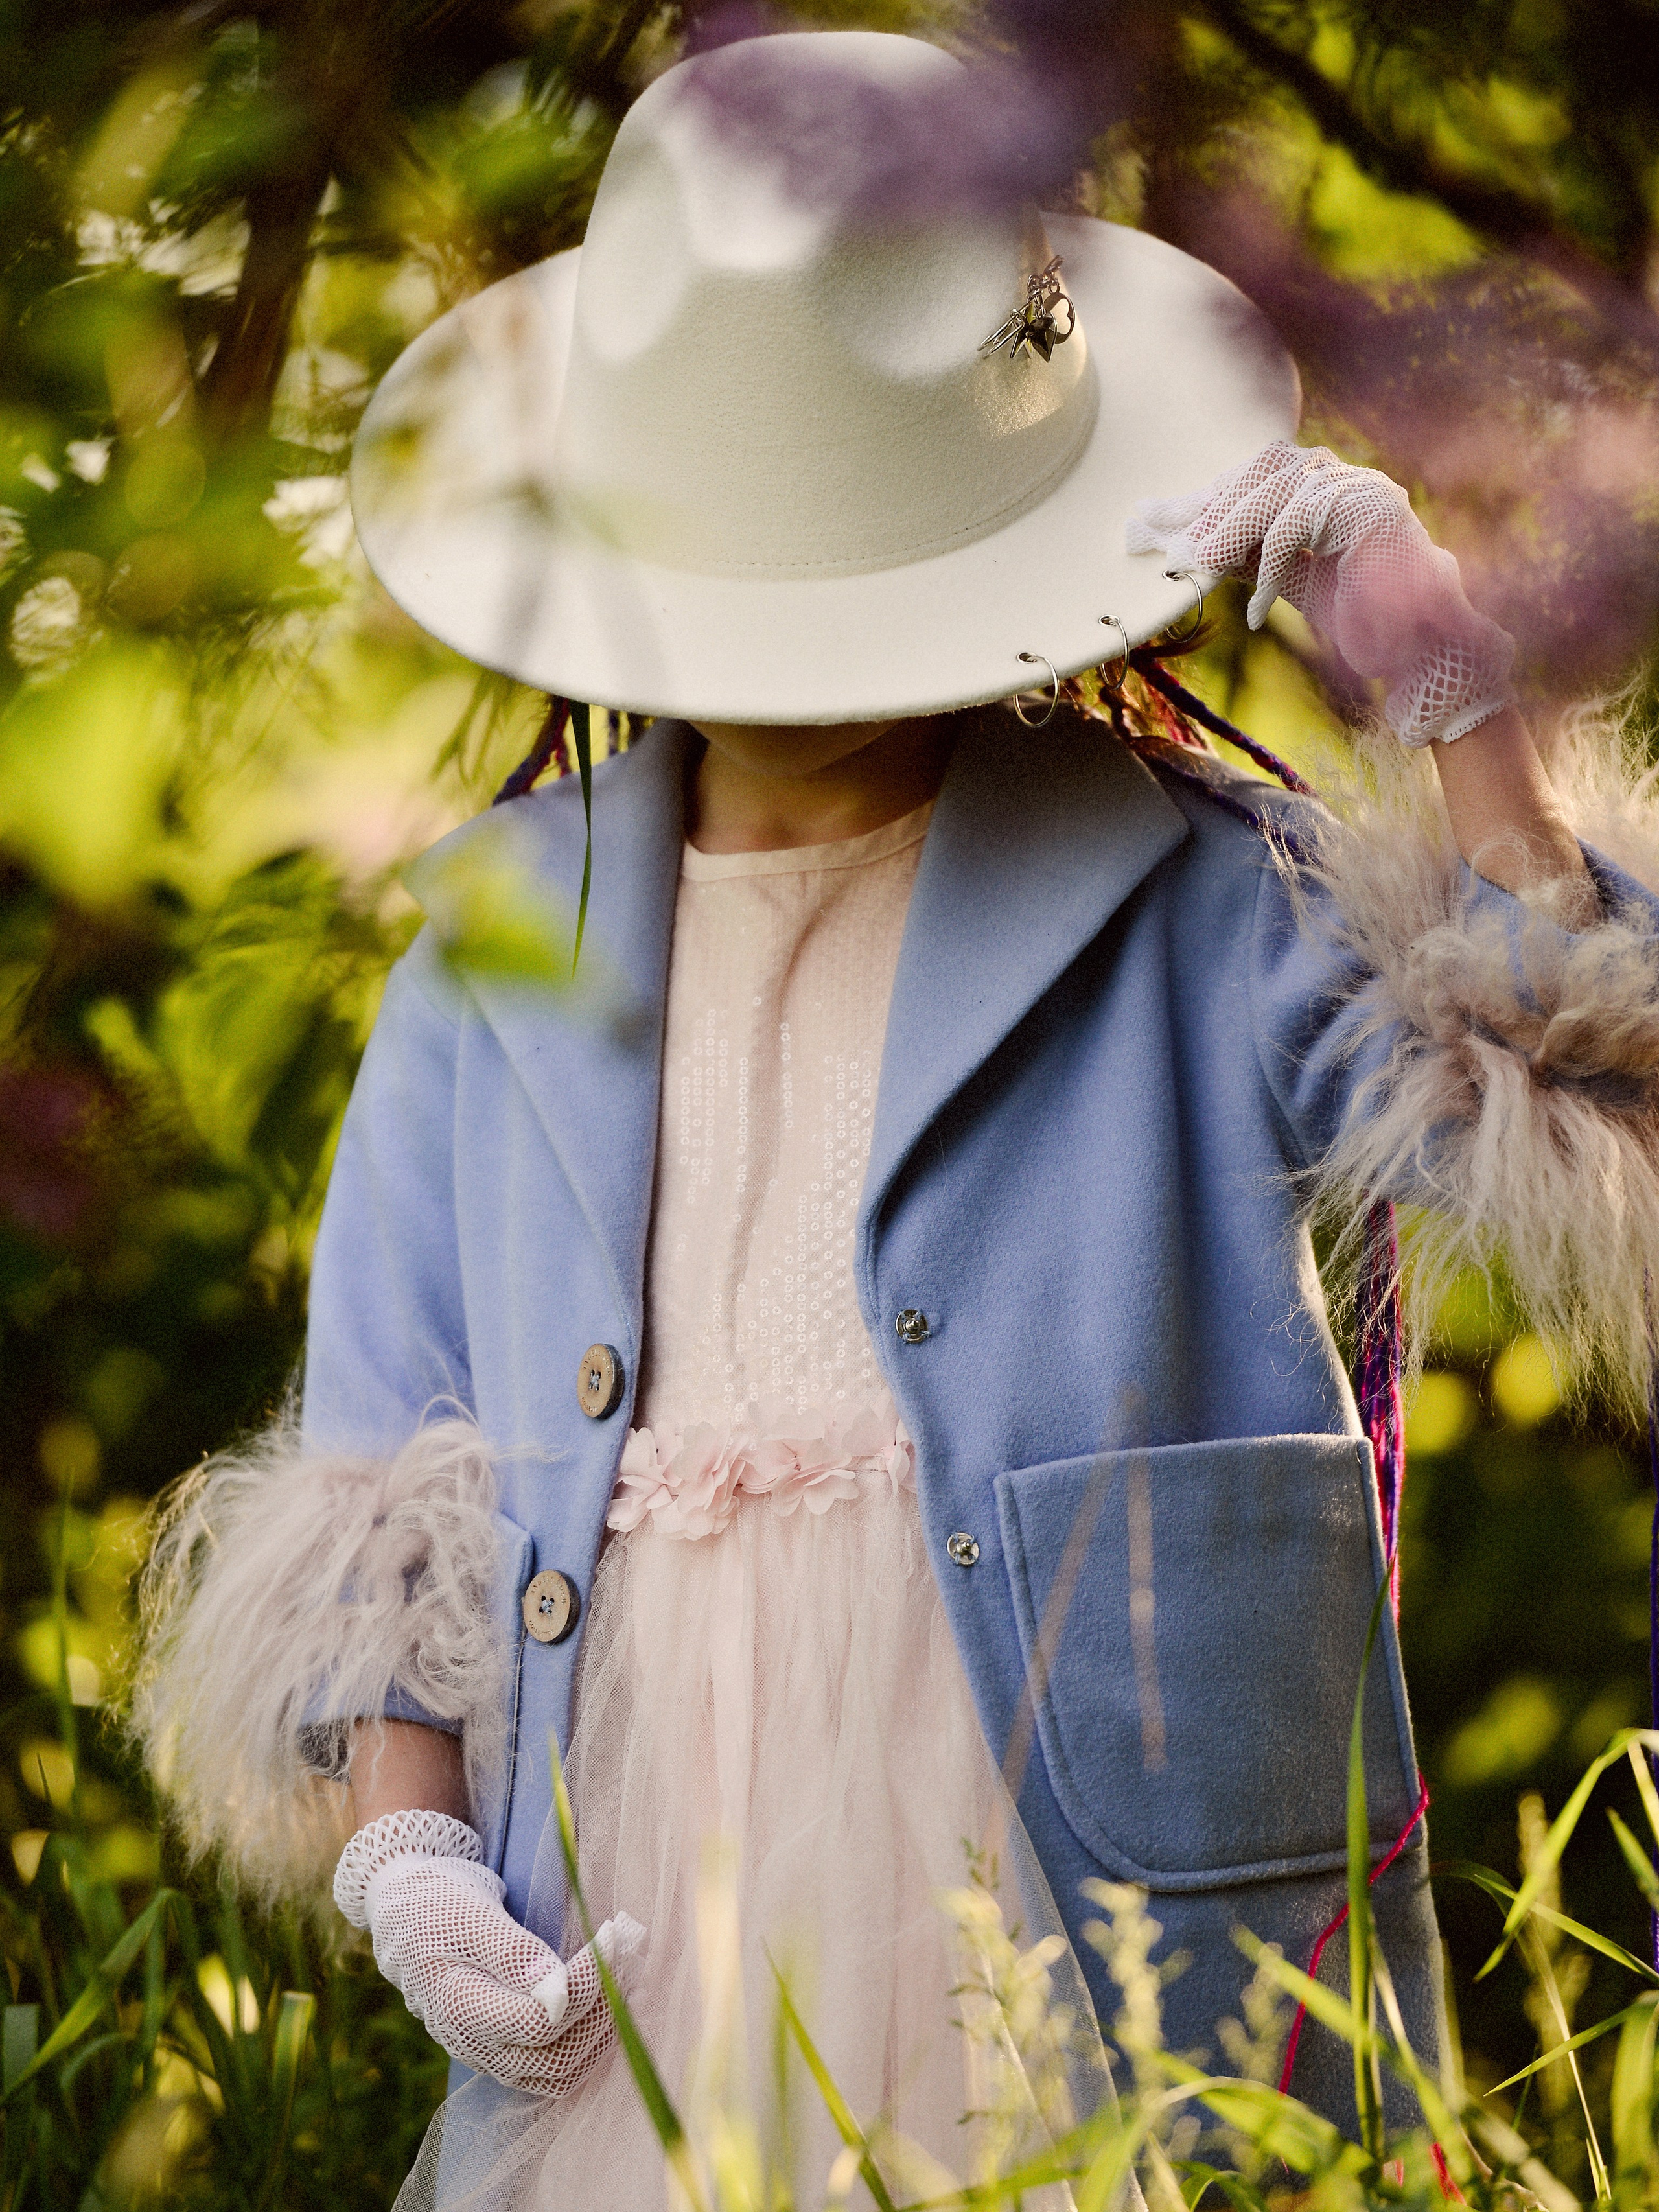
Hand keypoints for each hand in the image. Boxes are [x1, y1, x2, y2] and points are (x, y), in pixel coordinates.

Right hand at [335, 1810, 644, 2095]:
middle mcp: (473, 2043)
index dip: (586, 1984)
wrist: (407, 1912)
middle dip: (604, 2009)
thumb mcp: (468, 1911)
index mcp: (459, 2007)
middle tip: (631, 1953)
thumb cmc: (437, 1901)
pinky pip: (552, 2067)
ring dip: (602, 2032)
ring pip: (558, 2072)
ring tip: (628, 1977)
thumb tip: (557, 1991)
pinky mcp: (503, 2048)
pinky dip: (587, 2043)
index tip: (615, 1933)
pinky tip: (609, 2004)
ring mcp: (487, 2052)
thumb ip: (510, 1952)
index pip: (539, 2020)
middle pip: (555, 2057)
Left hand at [1127, 441, 1515, 748]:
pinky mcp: (1372, 508)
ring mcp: (1364, 486)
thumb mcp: (1292, 581)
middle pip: (1267, 466)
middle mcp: (1348, 477)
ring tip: (1200, 565)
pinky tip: (1260, 610)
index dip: (1212, 496)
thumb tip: (1198, 547)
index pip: (1262, 474)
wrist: (1420, 651)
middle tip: (1176, 544)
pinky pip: (1298, 524)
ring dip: (1233, 528)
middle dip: (1215, 504)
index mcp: (1329, 487)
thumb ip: (1252, 557)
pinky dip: (1269, 566)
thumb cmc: (1361, 619)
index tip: (1163, 520)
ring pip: (1281, 487)